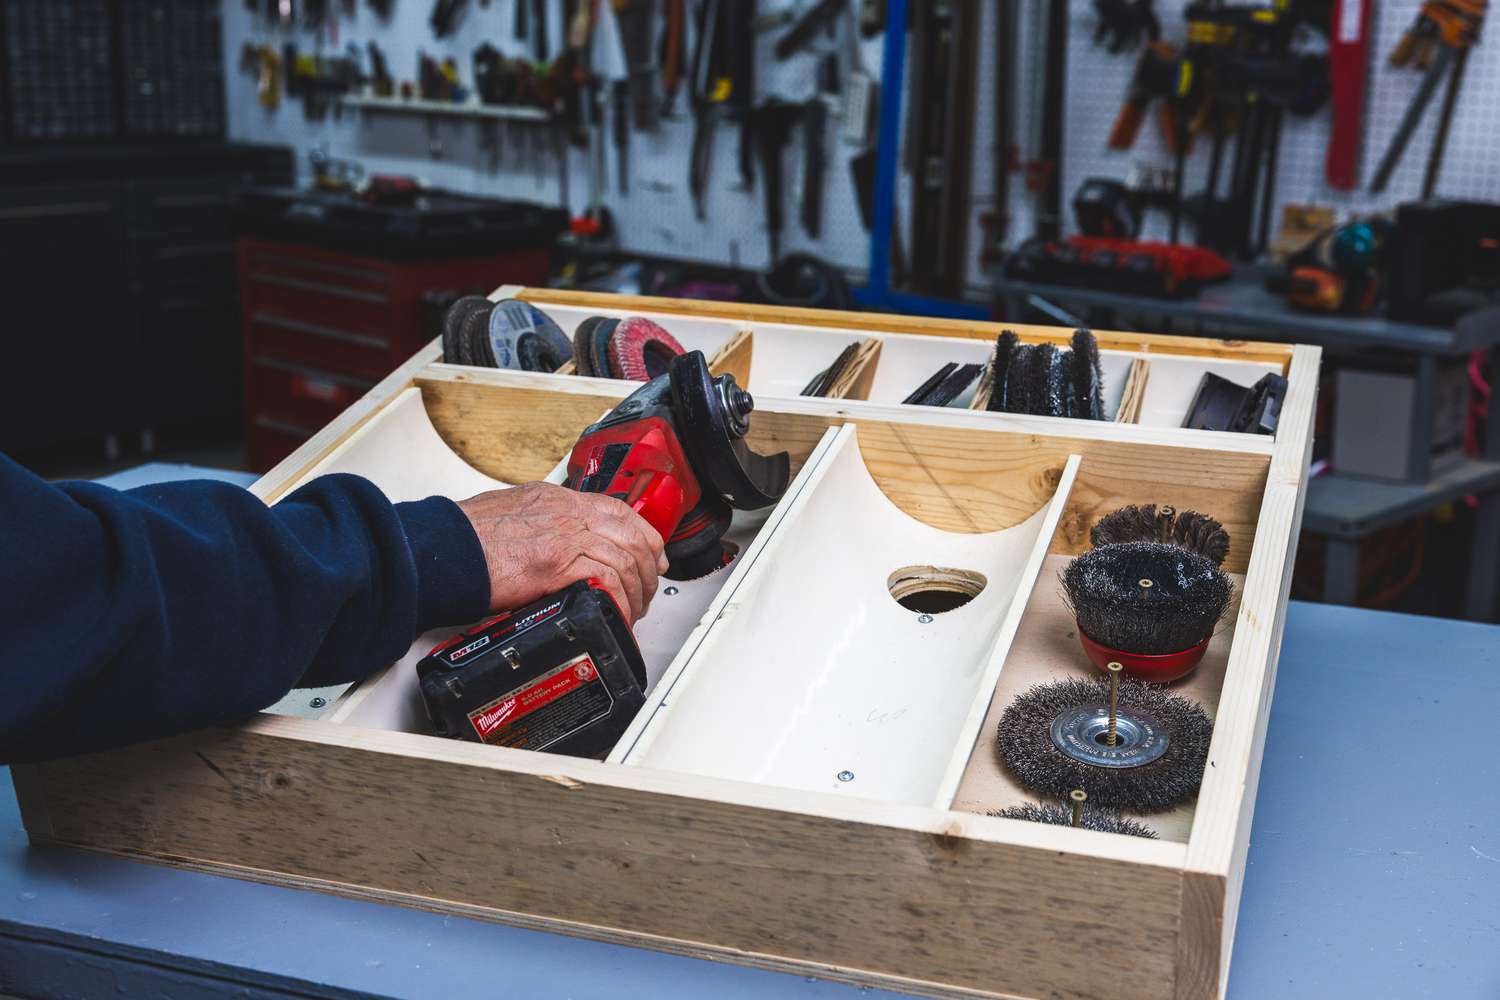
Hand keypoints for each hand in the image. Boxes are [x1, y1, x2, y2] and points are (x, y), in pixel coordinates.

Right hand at [457, 483, 666, 624]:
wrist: (439, 551)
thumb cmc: (464, 539)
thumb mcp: (512, 516)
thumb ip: (543, 527)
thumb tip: (563, 548)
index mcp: (557, 500)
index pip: (620, 511)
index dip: (645, 538)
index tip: (651, 558)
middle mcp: (566, 512)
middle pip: (632, 537)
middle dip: (646, 571)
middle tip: (645, 594)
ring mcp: (564, 536)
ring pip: (625, 559)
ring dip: (635, 592)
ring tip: (630, 613)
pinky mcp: (556, 564)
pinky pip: (606, 581)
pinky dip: (618, 602)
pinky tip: (616, 615)